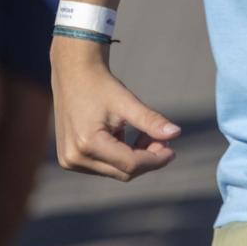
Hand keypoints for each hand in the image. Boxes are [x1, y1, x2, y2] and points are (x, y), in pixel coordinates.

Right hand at [50, 41, 181, 181]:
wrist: (73, 74)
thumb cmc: (100, 84)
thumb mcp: (126, 101)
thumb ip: (150, 120)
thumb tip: (176, 133)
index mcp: (87, 142)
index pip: (130, 163)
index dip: (155, 159)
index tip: (172, 151)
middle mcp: (75, 157)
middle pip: (123, 171)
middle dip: (147, 159)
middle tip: (163, 140)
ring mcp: (70, 161)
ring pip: (115, 171)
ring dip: (135, 158)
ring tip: (145, 134)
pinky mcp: (70, 159)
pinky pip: (104, 166)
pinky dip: (120, 156)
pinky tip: (127, 136)